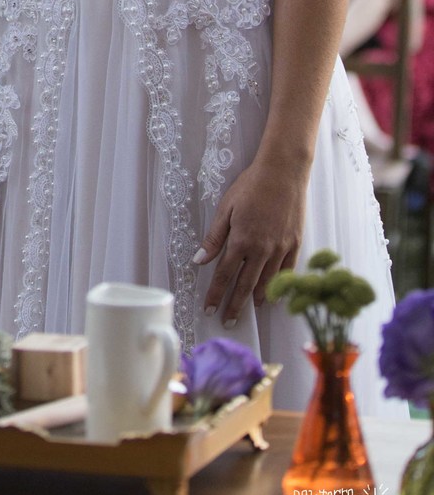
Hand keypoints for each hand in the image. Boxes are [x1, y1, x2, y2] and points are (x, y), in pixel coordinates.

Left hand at [193, 151, 309, 324]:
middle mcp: (262, 250)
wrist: (284, 172)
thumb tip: (200, 260)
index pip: (225, 275)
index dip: (216, 294)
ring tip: (249, 309)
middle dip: (235, 305)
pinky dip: (280, 286)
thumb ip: (214, 237)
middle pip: (245, 285)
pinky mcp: (295, 245)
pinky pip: (287, 272)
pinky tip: (274, 294)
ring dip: (256, 297)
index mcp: (241, 241)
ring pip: (268, 282)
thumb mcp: (226, 208)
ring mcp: (281, 249)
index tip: (209, 308)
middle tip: (227, 321)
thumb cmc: (251, 186)